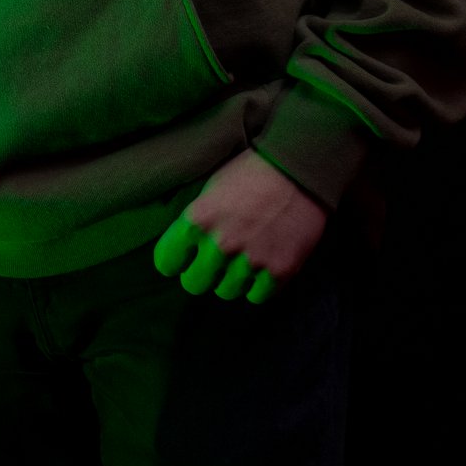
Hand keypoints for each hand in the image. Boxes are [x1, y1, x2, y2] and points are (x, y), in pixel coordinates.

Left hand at [153, 147, 328, 303]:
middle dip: (201, 273)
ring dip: (230, 279)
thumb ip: (198, 219)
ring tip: (242, 260)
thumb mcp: (212, 189)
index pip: (166, 262)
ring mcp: (250, 261)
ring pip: (225, 292)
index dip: (174, 260)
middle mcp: (220, 245)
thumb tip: (186, 246)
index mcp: (198, 220)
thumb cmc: (251, 172)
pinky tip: (262, 266)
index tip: (182, 258)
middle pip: (194, 284)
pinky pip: (256, 296)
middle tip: (213, 262)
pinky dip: (257, 285)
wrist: (299, 168)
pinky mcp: (279, 272)